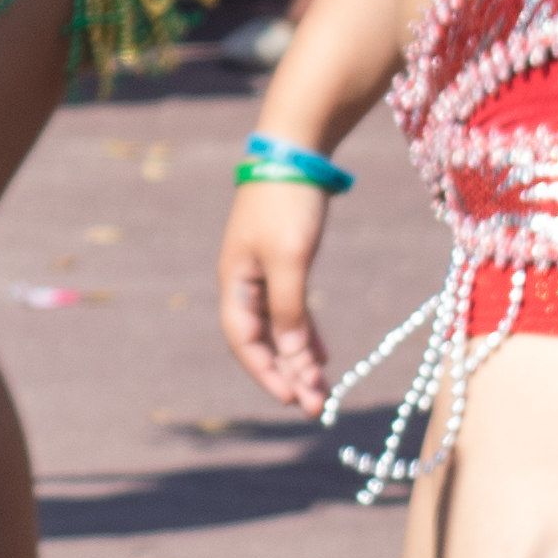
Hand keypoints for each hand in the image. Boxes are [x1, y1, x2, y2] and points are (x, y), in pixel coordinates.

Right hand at [216, 177, 334, 414]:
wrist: (294, 151)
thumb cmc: (287, 203)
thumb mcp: (290, 260)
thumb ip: (289, 309)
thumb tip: (292, 356)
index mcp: (235, 282)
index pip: (244, 341)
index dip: (266, 372)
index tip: (294, 398)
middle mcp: (244, 282)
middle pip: (262, 340)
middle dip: (288, 374)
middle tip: (317, 406)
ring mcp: (263, 272)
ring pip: (279, 328)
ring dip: (299, 358)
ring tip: (323, 389)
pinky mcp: (283, 262)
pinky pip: (292, 309)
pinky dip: (305, 333)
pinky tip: (321, 354)